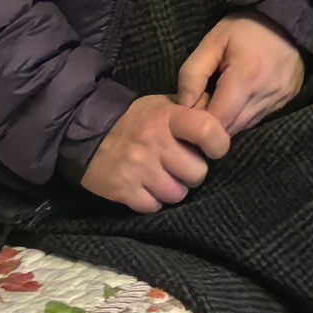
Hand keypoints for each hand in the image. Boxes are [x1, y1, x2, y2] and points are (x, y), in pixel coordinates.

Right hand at [81, 92, 228, 211]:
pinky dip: (152, 201)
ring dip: (173, 189)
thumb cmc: (136, 120)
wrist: (84, 131)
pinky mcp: (122, 190)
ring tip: (162, 177)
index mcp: (168, 117)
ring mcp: (137, 168)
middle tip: (180, 165)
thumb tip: (227, 120)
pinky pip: (153, 206)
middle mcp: (154, 142)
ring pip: (177, 194)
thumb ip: (193, 113)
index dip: (218, 143)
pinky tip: (146, 187)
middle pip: (197, 173)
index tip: (215, 149)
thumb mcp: (164, 106)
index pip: (208, 130)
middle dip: (192, 172)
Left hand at [175, 13, 304, 137]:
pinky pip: (260, 119)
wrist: (288, 16)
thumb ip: (192, 74)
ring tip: (222, 99)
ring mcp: (280, 100)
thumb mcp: (212, 42)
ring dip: (230, 120)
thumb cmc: (246, 27)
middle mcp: (266, 94)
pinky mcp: (288, 100)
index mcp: (245, 77)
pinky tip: (241, 98)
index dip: (199, 121)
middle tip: (205, 103)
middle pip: (231, 129)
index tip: (191, 109)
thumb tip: (184, 105)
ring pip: (245, 126)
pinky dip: (245, 114)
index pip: (217, 120)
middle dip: (213, 124)